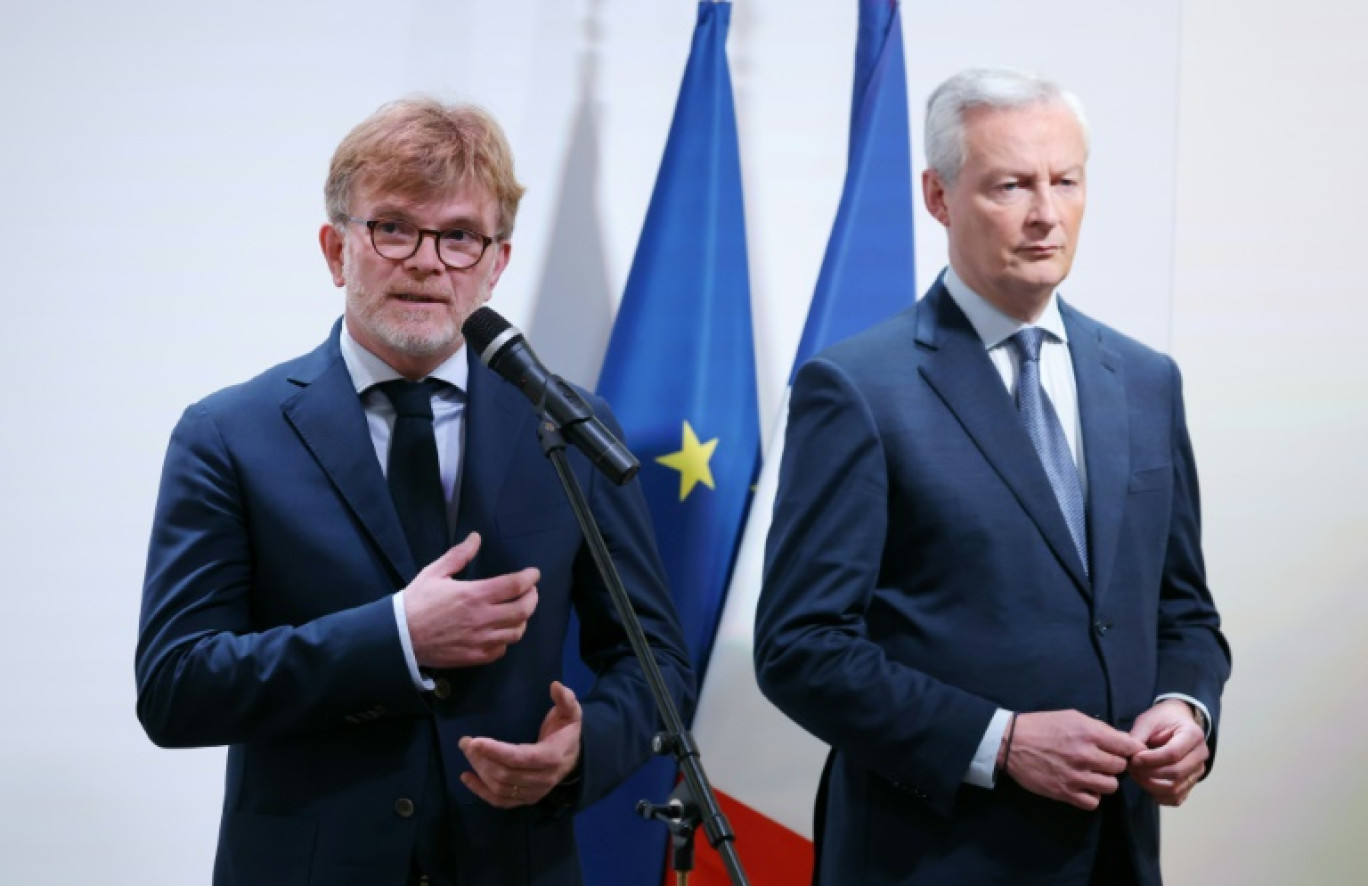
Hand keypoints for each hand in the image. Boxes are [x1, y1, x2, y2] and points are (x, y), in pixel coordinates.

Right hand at [403, 533, 539, 668]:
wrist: (399, 637)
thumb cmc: (416, 602)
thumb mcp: (434, 573)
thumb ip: (458, 555)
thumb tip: (476, 538)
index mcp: (474, 595)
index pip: (514, 586)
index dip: (529, 578)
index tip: (534, 574)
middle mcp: (482, 618)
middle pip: (523, 610)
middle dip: (532, 598)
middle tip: (530, 591)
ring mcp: (480, 640)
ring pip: (516, 632)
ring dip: (522, 620)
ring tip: (517, 611)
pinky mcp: (475, 657)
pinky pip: (501, 650)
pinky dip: (506, 639)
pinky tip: (501, 631)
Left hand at [459, 681, 582, 807]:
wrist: (574, 758)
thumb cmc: (566, 731)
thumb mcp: (571, 712)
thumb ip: (565, 698)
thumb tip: (555, 685)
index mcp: (552, 757)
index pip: (520, 758)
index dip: (496, 751)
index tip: (475, 741)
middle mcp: (543, 779)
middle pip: (506, 774)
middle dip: (482, 758)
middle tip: (465, 742)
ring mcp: (534, 792)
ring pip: (500, 788)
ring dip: (480, 771)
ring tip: (467, 753)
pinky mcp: (525, 799)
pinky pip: (500, 801)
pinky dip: (481, 792)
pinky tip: (466, 777)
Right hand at [1004, 710, 1146, 810]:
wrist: (1011, 742)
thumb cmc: (1042, 726)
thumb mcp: (1071, 717)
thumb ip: (1099, 728)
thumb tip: (1124, 741)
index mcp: (1087, 732)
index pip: (1127, 746)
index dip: (1129, 749)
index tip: (1125, 751)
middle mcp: (1084, 754)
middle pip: (1120, 767)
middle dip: (1114, 764)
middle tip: (1102, 760)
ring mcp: (1075, 776)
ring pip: (1110, 786)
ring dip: (1104, 780)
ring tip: (1092, 773)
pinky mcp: (1064, 792)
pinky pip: (1093, 802)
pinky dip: (1091, 796)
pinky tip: (1083, 786)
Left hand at [1128, 699, 1208, 805]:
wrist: (1177, 721)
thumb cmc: (1162, 719)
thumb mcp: (1148, 720)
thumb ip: (1138, 737)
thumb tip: (1130, 757)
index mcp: (1193, 734)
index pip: (1173, 754)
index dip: (1151, 760)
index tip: (1133, 759)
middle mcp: (1201, 755)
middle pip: (1176, 773)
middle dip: (1149, 773)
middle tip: (1131, 767)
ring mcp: (1198, 771)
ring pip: (1176, 789)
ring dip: (1151, 786)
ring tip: (1135, 775)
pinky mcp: (1191, 782)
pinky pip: (1177, 798)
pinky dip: (1159, 796)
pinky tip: (1146, 784)